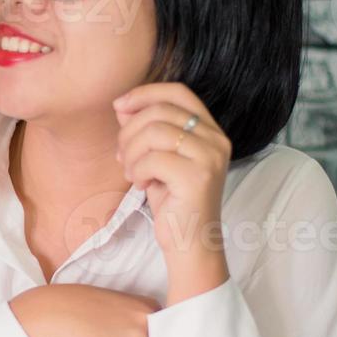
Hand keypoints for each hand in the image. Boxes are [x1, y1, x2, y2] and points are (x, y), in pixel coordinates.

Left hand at [113, 83, 230, 264]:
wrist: (190, 244)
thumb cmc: (173, 203)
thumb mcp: (157, 159)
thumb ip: (146, 131)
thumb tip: (123, 105)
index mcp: (210, 131)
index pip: (178, 92)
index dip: (145, 93)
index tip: (120, 106)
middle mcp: (216, 139)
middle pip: (161, 111)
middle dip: (130, 131)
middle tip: (122, 156)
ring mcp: (210, 157)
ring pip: (154, 132)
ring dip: (131, 152)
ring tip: (131, 172)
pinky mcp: (198, 177)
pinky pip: (153, 159)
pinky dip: (137, 170)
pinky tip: (140, 184)